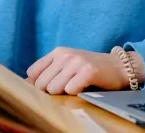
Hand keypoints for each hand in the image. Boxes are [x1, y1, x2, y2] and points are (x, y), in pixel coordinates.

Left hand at [26, 47, 142, 94]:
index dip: (39, 84)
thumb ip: (48, 72)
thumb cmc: (90, 69)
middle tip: (67, 87)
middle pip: (41, 84)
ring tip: (76, 86)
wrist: (118, 67)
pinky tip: (84, 87)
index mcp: (58, 52)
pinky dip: (76, 93)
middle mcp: (65, 55)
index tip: (50, 86)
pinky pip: (70, 90)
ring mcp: (77, 62)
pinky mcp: (88, 71)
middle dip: (52, 91)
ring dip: (64, 92)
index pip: (32, 73)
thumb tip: (26, 82)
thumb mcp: (67, 65)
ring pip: (54, 88)